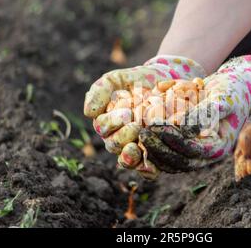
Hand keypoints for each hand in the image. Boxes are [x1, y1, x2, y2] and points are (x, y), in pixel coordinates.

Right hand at [84, 55, 205, 177]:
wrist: (162, 83)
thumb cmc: (134, 82)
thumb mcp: (115, 80)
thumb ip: (99, 91)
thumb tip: (89, 113)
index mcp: (106, 123)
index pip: (103, 128)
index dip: (113, 122)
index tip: (127, 112)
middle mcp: (118, 139)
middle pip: (114, 146)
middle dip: (123, 137)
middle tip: (136, 125)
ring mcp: (135, 148)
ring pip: (128, 160)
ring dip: (131, 157)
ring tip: (138, 147)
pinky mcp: (152, 154)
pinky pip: (146, 169)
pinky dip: (147, 170)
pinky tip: (152, 165)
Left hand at [139, 55, 250, 172]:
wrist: (235, 90)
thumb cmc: (231, 91)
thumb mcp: (221, 98)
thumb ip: (203, 112)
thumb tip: (181, 125)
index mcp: (219, 146)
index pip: (192, 149)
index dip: (172, 139)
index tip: (154, 127)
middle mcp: (208, 155)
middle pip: (179, 160)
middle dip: (159, 148)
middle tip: (141, 133)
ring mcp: (197, 155)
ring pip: (171, 162)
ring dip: (154, 152)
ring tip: (138, 136)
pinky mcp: (187, 149)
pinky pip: (168, 156)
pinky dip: (155, 150)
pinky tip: (141, 138)